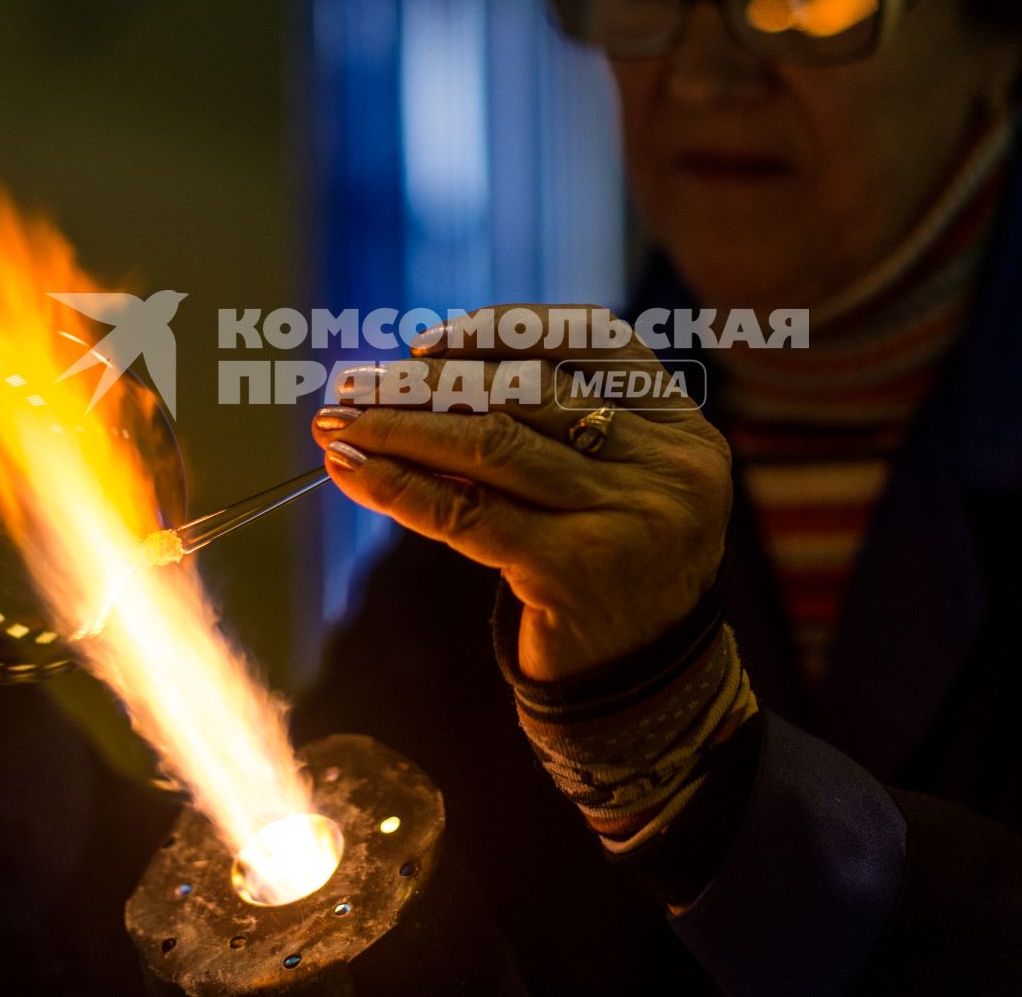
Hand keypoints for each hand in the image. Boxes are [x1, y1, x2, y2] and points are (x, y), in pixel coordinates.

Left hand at [310, 305, 732, 681]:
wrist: (643, 691)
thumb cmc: (611, 567)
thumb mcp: (614, 484)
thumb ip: (555, 425)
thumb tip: (421, 372)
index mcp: (682, 430)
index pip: (591, 342)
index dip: (503, 330)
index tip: (426, 343)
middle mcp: (664, 469)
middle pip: (528, 392)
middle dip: (429, 382)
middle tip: (355, 384)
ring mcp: (624, 519)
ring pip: (491, 445)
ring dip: (400, 427)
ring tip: (339, 423)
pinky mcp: (573, 573)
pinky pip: (467, 514)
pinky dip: (400, 487)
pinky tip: (354, 472)